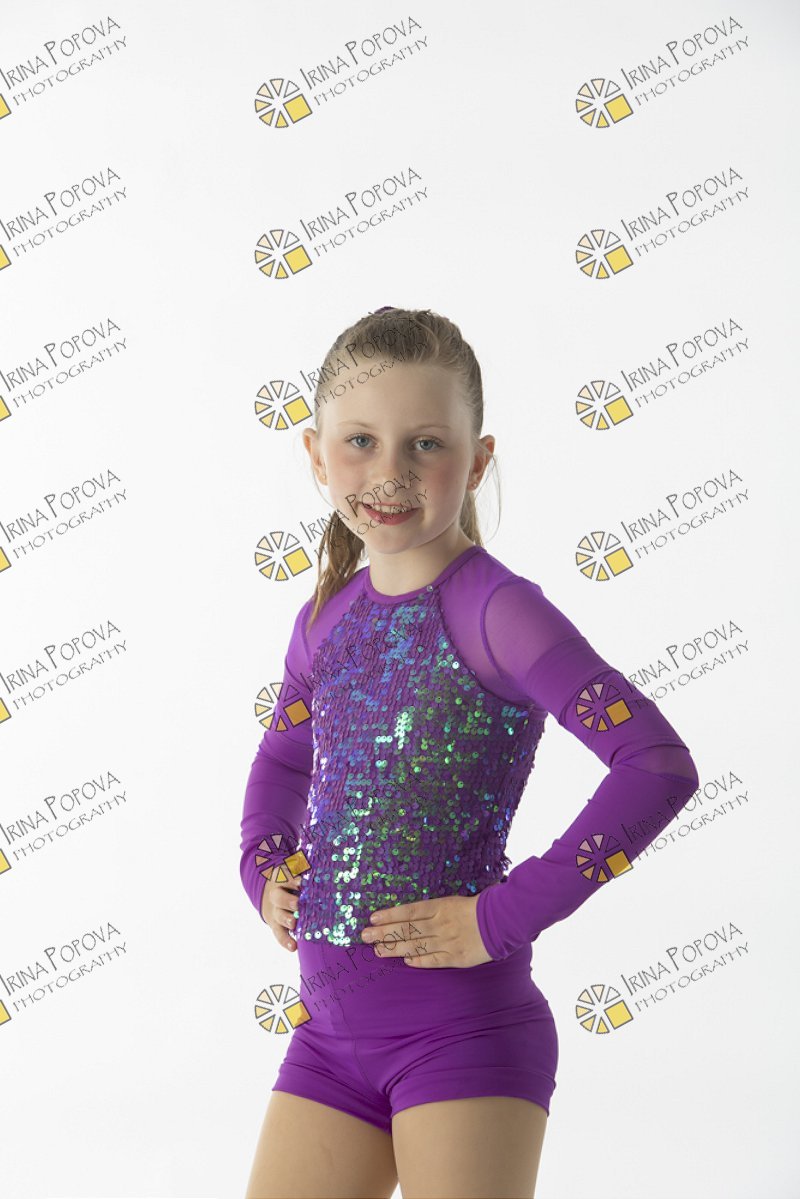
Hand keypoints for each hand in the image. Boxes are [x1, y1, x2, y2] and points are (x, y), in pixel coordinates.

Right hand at [261, 878, 301, 951]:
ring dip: (286, 919)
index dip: (292, 880)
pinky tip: (293, 947)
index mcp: (282, 879)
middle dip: (287, 901)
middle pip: (278, 897)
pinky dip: (285, 941)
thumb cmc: (294, 883)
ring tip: (294, 923)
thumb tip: (327, 878)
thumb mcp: (298, 873)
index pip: (286, 878)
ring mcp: (275, 911)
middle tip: (296, 904)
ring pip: (278, 915)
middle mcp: (276, 895)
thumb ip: (308, 875)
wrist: (274, 895)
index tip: (301, 883)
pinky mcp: (276, 925)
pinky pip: (279, 934)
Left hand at [360, 893, 493, 967]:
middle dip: (384, 933)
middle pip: (407, 929)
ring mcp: (447, 941)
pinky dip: (419, 961)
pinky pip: (434, 960)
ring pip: (416, 945)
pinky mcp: (456, 957)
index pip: (409, 912)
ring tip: (377, 950)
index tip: (372, 918)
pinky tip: (405, 961)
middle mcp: (440, 924)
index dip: (389, 915)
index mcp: (440, 907)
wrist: (502, 920)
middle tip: (364, 936)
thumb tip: (408, 915)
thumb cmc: (476, 907)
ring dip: (395, 948)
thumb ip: (432, 909)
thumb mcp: (452, 901)